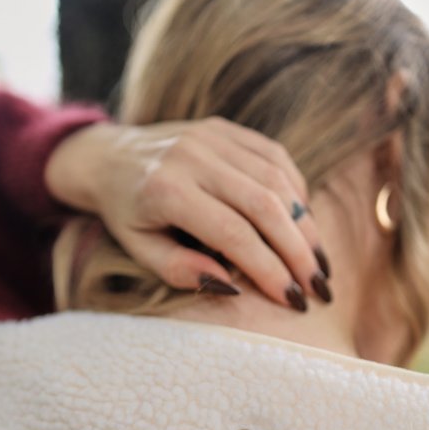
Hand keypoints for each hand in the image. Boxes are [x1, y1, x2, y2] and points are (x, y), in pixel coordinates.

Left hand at [44, 117, 330, 308]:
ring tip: (318, 263)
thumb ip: (180, 269)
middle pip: (264, 205)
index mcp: (166, 189)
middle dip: (298, 251)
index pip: (232, 233)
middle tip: (318, 288)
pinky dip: (295, 193)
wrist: (110, 156)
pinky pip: (275, 158)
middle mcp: (193, 156)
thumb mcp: (139, 248)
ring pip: (277, 180)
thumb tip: (230, 287)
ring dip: (305, 225)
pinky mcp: (227, 128)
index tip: (291, 300)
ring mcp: (212, 136)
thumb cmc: (126, 212)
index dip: (268, 269)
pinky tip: (303, 224)